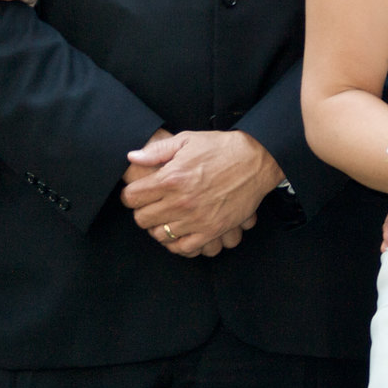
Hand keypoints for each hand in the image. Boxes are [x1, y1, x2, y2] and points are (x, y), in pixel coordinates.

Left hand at [120, 129, 280, 258]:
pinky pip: (183, 247)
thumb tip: (133, 157)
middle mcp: (180, 201)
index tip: (137, 193)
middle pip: (142, 219)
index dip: (131, 195)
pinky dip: (176, 243)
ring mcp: (196, 219)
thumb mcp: (187, 140)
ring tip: (165, 217)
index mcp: (171, 178)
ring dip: (158, 227)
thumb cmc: (221, 148)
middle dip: (142, 211)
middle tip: (151, 205)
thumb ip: (157, 151)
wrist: (256, 161)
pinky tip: (179, 232)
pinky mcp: (211, 230)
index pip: (132, 197)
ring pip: (159, 235)